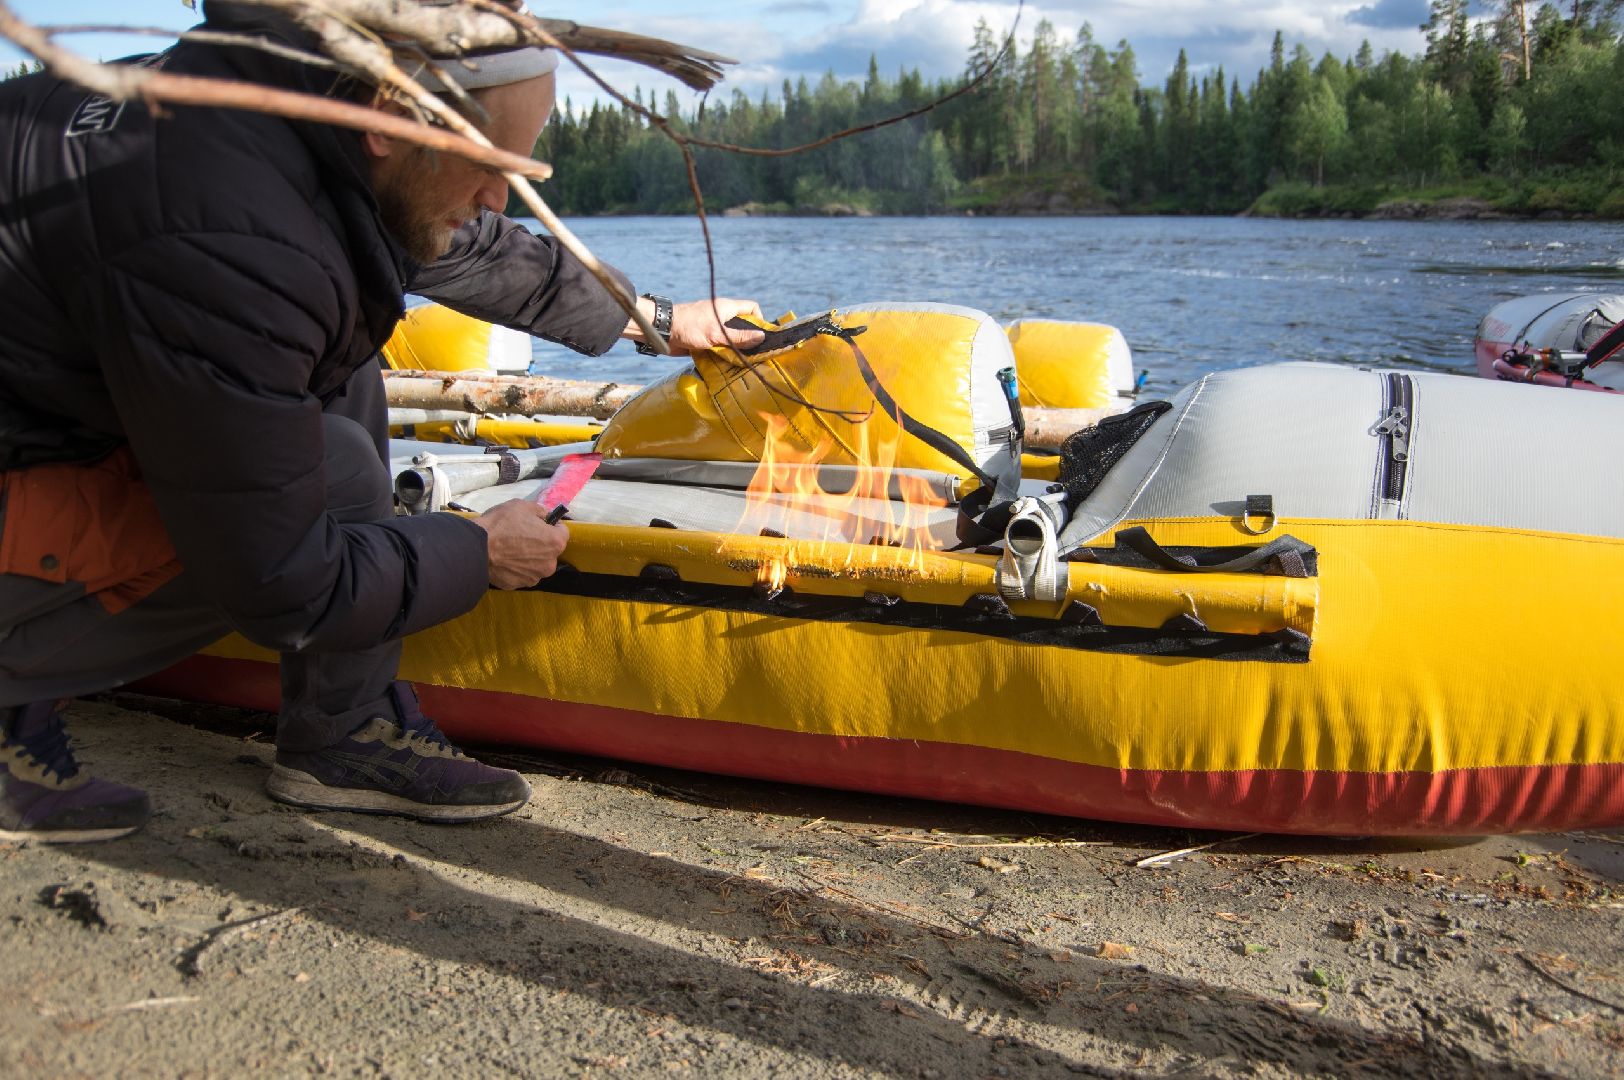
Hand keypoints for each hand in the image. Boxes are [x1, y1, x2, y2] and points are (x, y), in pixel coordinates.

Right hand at [470, 499, 568, 589]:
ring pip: (536, 564)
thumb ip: (540, 511)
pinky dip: (516, 568)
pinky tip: (504, 560)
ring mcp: (534, 577)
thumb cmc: (501, 524)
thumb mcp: (523, 506)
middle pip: (549, 551)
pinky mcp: (518, 585)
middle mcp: (549, 564)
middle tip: (521, 536)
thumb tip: (545, 516)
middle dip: (540, 544)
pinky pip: (521, 574)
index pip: (562, 532)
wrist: (476, 548)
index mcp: (555, 543)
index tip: (539, 523)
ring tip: (510, 549)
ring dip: (529, 558)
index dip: (551, 526)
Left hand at [626, 297, 766, 354]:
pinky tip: (727, 365)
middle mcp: (721, 316)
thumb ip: (739, 337)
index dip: (759, 320)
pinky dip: (723, 354)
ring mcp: (713, 328)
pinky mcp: (705, 339)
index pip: (751, 308)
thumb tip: (761, 337)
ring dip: (735, 350)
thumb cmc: (689, 327)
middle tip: (755, 354)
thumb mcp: (717, 333)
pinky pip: (719, 347)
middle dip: (749, 339)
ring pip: (731, 338)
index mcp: (726, 308)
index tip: (761, 337)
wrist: (662, 331)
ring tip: (742, 363)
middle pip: (742, 325)